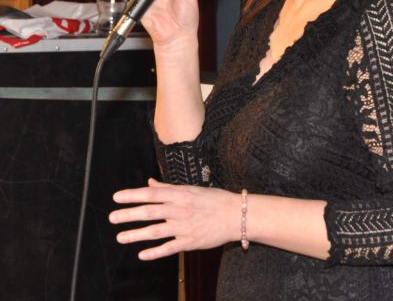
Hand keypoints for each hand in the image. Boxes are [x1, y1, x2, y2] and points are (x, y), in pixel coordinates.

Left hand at [109, 178, 238, 259]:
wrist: (236, 215)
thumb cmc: (215, 200)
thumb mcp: (192, 189)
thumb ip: (168, 188)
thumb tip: (149, 183)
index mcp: (180, 194)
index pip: (151, 193)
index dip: (132, 195)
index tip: (116, 197)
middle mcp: (180, 209)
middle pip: (149, 212)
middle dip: (129, 215)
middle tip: (112, 217)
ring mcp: (184, 226)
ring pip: (155, 231)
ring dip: (136, 234)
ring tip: (120, 237)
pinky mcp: (190, 241)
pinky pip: (169, 248)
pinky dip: (155, 252)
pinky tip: (142, 254)